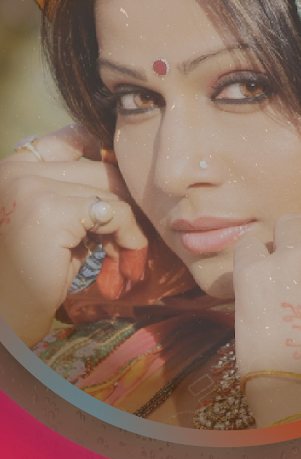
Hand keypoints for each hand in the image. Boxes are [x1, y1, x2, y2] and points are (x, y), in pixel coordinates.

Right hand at [0, 125, 147, 346]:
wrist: (5, 321)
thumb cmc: (31, 278)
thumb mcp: (55, 226)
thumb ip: (77, 197)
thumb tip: (125, 176)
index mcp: (13, 168)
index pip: (71, 137)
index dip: (104, 155)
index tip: (122, 182)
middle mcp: (16, 170)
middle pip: (98, 168)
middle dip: (123, 203)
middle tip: (130, 239)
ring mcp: (29, 186)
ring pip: (110, 191)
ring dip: (128, 226)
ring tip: (125, 257)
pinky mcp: (50, 209)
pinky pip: (114, 213)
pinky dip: (129, 238)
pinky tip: (125, 261)